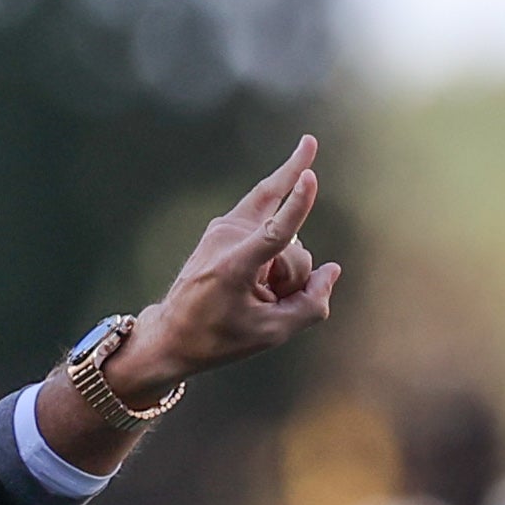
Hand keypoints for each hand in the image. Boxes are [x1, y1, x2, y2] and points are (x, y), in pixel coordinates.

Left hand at [115, 134, 340, 398]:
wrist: (172, 333)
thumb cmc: (219, 337)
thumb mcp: (271, 333)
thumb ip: (310, 305)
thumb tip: (332, 270)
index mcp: (234, 266)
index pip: (275, 232)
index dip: (298, 204)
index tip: (309, 174)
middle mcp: (226, 238)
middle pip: (294, 247)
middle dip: (292, 277)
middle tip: (269, 301)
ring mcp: (223, 226)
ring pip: (282, 233)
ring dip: (282, 263)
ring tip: (260, 290)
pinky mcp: (225, 223)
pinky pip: (268, 216)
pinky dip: (278, 232)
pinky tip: (300, 167)